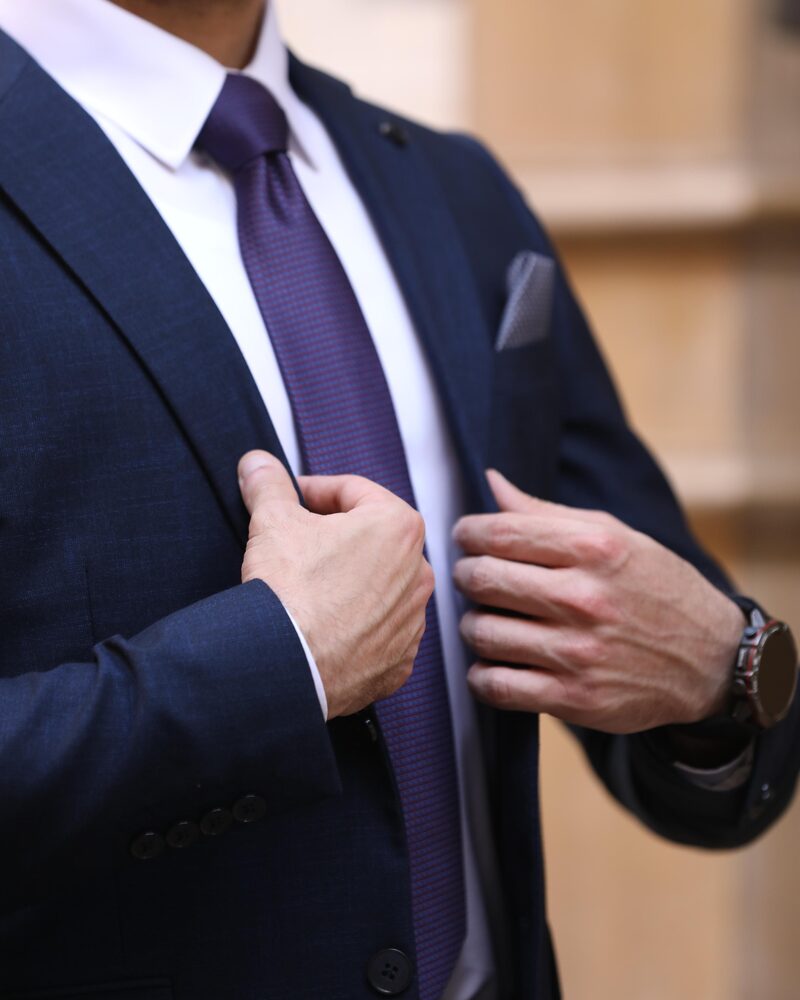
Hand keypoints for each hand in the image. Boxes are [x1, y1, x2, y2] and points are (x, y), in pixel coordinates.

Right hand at [238, 451, 432, 719]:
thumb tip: (258, 463)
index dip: (315, 490)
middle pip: (371, 539)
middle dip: (335, 536)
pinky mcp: (399, 661)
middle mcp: (418, 572)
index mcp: (399, 526)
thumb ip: (269, 484)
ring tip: (308, 588)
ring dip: (348, 581)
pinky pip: (378, 632)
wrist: (287, 666)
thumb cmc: (290, 589)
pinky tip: (323, 626)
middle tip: (297, 542)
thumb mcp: (272, 520)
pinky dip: (355, 626)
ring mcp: (412, 621)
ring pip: (377, 587)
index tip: (292, 499)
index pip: (354, 491)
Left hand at [452, 470, 743, 733]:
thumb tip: (493, 484)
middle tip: (472, 577)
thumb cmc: (656, 588)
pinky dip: (482, 675)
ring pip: (481, 632)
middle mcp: (584, 598)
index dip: (468, 533)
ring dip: (473, 625)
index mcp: (594, 549)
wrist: (711, 660)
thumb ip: (548, 514)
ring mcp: (578, 651)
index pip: (500, 532)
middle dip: (465, 575)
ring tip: (488, 619)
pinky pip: (495, 685)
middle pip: (482, 579)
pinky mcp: (574, 698)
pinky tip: (494, 663)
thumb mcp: (616, 536)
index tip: (466, 538)